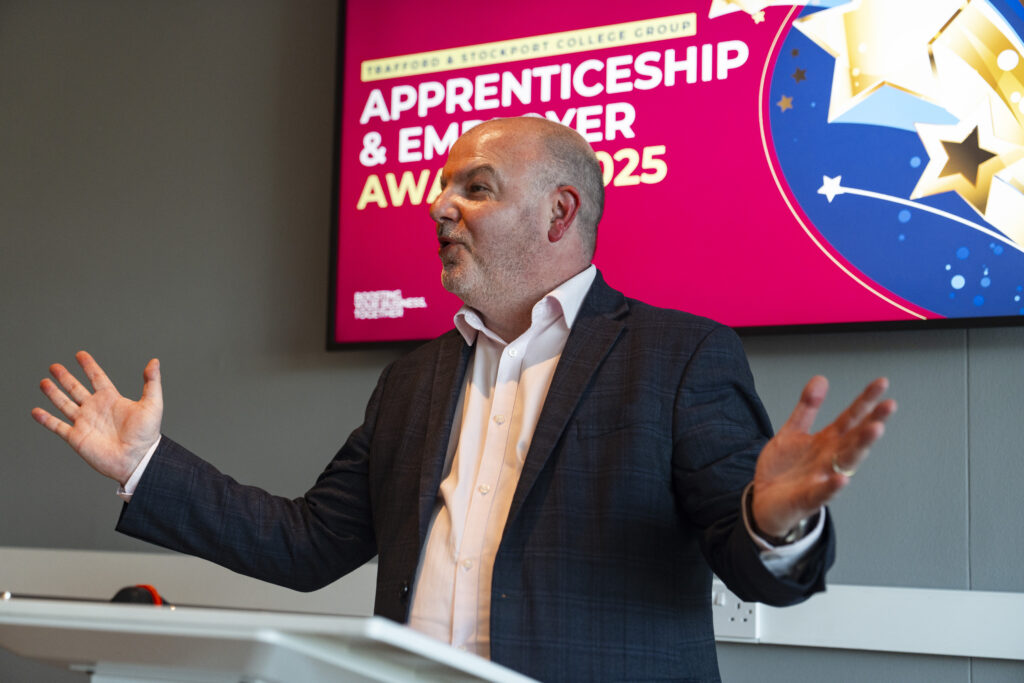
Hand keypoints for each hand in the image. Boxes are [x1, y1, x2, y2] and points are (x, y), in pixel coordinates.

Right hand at [32, 351, 162, 486]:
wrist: (137, 459)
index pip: (97, 378)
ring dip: (53, 394)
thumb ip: (152, 382)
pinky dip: (46, 419)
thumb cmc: (147, 435)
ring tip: (44, 382)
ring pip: (64, 404)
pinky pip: (57, 426)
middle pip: (76, 389)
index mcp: (111, 400)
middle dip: (65, 377)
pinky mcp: (76, 437)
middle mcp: (95, 409)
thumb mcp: (152, 404)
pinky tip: (36, 411)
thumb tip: (154, 362)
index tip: (80, 354)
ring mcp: (85, 423)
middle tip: (54, 366)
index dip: (89, 366)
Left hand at [751, 376, 895, 537]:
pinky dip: (833, 487)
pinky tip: (841, 479)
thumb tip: (821, 379)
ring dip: (861, 446)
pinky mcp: (808, 498)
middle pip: (855, 438)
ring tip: (875, 429)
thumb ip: (807, 408)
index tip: (882, 383)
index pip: (850, 418)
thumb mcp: (793, 432)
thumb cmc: (785, 470)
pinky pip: (823, 493)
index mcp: (827, 442)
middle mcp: (830, 459)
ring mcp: (822, 478)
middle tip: (889, 406)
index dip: (865, 401)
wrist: (764, 501)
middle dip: (872, 422)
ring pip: (846, 462)